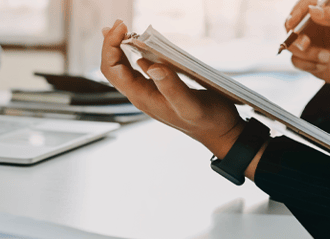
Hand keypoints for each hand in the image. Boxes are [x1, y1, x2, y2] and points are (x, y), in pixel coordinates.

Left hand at [100, 20, 245, 158]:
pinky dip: (136, 53)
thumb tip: (150, 66)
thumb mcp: (190, 104)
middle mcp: (141, 94)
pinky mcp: (159, 88)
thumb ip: (171, 87)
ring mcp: (149, 92)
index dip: (110, 47)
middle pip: (113, 68)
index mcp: (143, 97)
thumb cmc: (207, 121)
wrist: (219, 132)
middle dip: (111, 44)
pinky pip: (139, 69)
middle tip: (119, 23)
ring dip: (120, 48)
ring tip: (122, 28)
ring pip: (124, 68)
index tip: (121, 27)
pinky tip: (140, 44)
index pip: (112, 70)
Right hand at [284, 0, 329, 95]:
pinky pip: (295, 60)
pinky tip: (324, 66)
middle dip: (295, 36)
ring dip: (307, 54)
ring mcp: (308, 42)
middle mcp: (313, 24)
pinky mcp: (305, 58)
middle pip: (290, 24)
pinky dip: (309, 65)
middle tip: (306, 44)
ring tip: (327, 58)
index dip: (296, 11)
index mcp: (325, 11)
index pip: (304, 4)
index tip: (294, 22)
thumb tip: (313, 10)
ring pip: (291, 44)